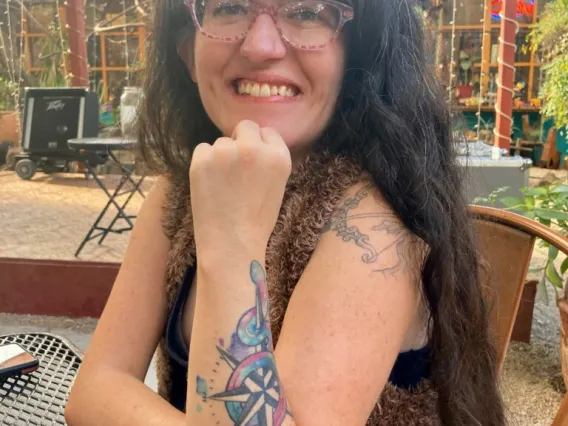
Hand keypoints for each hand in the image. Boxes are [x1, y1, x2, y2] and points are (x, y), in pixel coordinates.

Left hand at [189, 120, 291, 258]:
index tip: (252, 161)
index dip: (259, 145)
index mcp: (279, 157)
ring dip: (220, 157)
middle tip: (235, 169)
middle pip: (245, 127)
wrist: (231, 245)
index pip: (267, 132)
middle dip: (240, 142)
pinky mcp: (202, 158)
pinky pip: (202, 150)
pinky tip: (210, 186)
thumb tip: (251, 141)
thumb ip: (268, 160)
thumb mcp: (276, 186)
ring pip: (221, 142)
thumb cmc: (255, 222)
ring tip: (223, 186)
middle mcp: (255, 149)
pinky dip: (203, 164)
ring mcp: (227, 152)